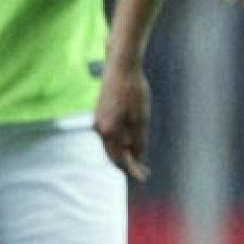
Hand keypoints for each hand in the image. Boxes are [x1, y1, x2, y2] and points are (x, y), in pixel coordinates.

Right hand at [93, 63, 151, 181]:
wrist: (121, 66)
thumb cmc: (134, 90)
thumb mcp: (141, 118)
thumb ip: (138, 141)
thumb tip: (138, 159)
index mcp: (108, 131)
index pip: (120, 159)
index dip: (132, 170)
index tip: (144, 177)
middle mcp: (99, 129)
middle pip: (113, 155)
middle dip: (128, 165)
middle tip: (143, 173)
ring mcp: (98, 121)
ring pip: (111, 145)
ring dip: (124, 155)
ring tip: (138, 162)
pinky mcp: (100, 114)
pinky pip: (110, 135)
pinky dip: (120, 143)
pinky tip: (131, 144)